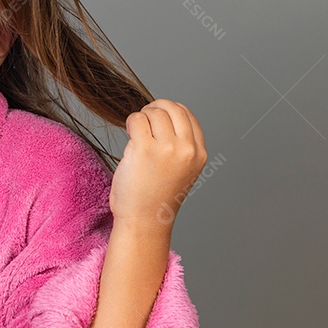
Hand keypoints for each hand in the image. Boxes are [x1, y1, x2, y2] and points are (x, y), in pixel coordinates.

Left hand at [109, 98, 206, 234]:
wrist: (144, 219)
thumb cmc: (156, 197)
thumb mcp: (182, 169)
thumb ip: (181, 145)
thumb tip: (163, 116)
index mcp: (198, 153)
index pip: (187, 114)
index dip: (169, 111)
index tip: (157, 117)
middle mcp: (187, 150)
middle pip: (172, 108)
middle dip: (155, 108)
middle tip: (144, 118)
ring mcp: (167, 148)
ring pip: (154, 112)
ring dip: (141, 117)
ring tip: (136, 132)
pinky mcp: (144, 149)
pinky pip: (136, 120)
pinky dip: (130, 122)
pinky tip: (129, 134)